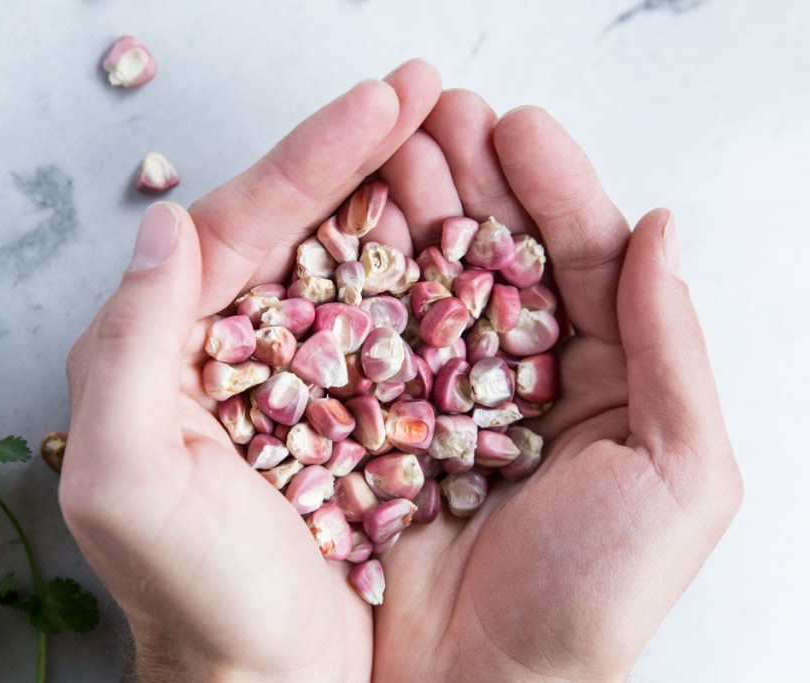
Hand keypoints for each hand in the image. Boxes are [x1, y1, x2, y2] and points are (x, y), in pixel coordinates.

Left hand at [59, 61, 442, 681]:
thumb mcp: (125, 479)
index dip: (315, 153)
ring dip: (407, 198)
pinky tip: (469, 239)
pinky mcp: (355, 410)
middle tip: (434, 91)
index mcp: (175, 344)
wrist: (266, 680)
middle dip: (368, 153)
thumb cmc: (192, 594)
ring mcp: (302, 373)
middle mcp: (236, 346)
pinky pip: (395, 325)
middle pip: (304, 224)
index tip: (386, 97)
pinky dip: (432, 277)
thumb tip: (163, 224)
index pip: (245, 221)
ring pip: (355, 262)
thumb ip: (127, 346)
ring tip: (463, 141)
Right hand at [368, 95, 742, 680]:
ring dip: (410, 207)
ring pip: (428, 279)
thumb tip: (664, 230)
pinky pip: (371, 335)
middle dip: (469, 175)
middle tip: (435, 111)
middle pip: (495, 251)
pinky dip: (358, 278)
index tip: (517, 127)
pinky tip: (343, 227)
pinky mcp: (378, 419)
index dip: (553, 185)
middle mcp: (521, 375)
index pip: (581, 256)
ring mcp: (443, 393)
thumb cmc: (590, 601)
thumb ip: (674, 349)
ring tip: (387, 143)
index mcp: (603, 378)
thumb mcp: (681, 477)